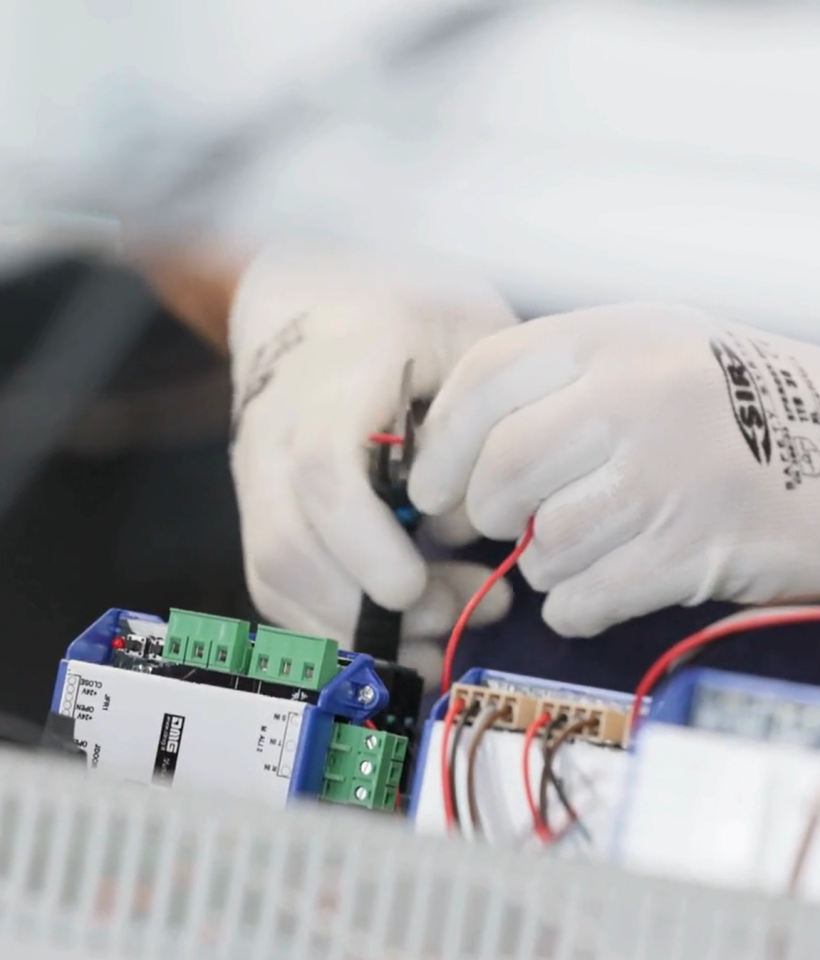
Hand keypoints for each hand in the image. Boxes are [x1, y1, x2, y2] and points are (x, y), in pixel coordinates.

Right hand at [228, 246, 518, 680]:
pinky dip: (337, 630)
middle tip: (465, 608)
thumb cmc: (413, 323)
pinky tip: (405, 636)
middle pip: (289, 544)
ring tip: (445, 627)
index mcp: (335, 380)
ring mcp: (260, 476)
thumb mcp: (467, 338)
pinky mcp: (263, 511)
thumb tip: (460, 529)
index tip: (412, 584)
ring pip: (276, 576)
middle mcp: (278, 434)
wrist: (323, 305)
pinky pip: (277, 589)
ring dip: (358, 628)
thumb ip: (476, 425)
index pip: (322, 467)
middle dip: (372, 604)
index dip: (361, 537)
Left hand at [409, 302, 819, 636]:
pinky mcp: (690, 549)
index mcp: (615, 338)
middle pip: (503, 469)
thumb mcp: (651, 349)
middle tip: (499, 522)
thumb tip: (459, 453)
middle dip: (485, 511)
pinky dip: (577, 604)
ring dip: (543, 561)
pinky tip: (603, 584)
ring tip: (578, 546)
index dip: (441, 440)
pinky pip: (585, 596)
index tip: (430, 483)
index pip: (485, 377)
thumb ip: (559, 384)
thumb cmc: (732, 403)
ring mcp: (666, 475)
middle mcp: (636, 397)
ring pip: (544, 543)